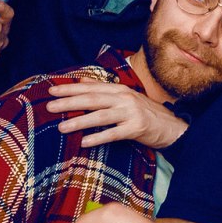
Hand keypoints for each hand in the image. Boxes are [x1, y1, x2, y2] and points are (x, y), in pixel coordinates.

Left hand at [45, 81, 188, 148]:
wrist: (172, 126)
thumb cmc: (145, 112)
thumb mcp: (125, 96)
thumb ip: (103, 89)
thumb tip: (80, 80)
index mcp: (119, 89)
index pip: (91, 87)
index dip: (70, 88)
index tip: (51, 90)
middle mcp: (124, 98)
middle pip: (92, 99)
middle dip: (69, 102)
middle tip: (49, 106)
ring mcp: (131, 113)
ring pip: (101, 116)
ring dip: (80, 121)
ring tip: (62, 127)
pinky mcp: (137, 128)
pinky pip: (114, 134)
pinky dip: (99, 137)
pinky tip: (85, 142)